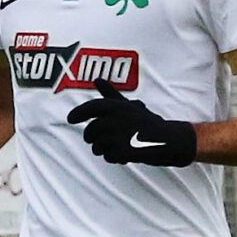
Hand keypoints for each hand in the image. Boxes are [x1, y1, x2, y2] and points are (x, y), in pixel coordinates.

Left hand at [64, 80, 196, 166]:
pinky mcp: (122, 151)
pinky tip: (126, 153)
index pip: (91, 107)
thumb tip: (96, 79)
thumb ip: (110, 94)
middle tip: (103, 139)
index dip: (78, 113)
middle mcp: (115, 120)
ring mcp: (118, 136)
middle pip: (90, 132)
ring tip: (119, 144)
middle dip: (93, 138)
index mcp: (116, 107)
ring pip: (97, 147)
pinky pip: (108, 157)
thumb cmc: (146, 122)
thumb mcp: (128, 105)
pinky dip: (115, 157)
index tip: (70, 119)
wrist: (166, 139)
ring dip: (104, 149)